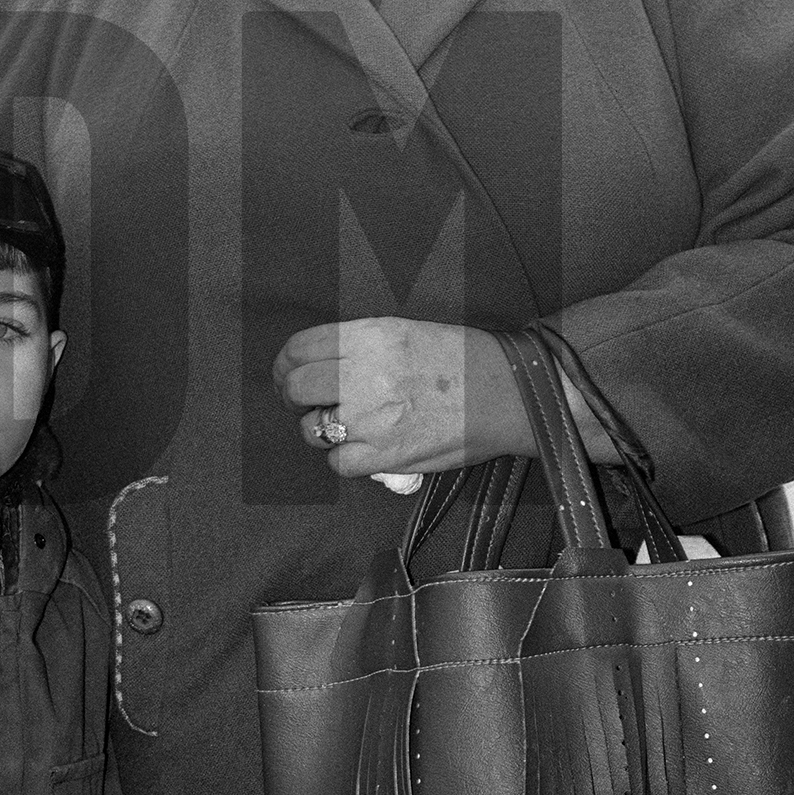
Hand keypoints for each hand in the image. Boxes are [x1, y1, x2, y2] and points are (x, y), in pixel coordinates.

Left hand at [271, 318, 535, 481]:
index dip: (286, 363)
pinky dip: (344, 458)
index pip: (300, 348)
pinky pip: (339, 462)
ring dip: (319, 429)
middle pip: (297, 387)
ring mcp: (372, 417)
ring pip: (312, 428)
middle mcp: (365, 373)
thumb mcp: (404, 331)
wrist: (507, 392)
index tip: (288, 373)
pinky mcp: (386, 455)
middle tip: (302, 402)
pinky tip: (361, 448)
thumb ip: (359, 345)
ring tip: (339, 426)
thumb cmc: (461, 358)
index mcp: (369, 336)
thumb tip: (319, 363)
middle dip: (292, 396)